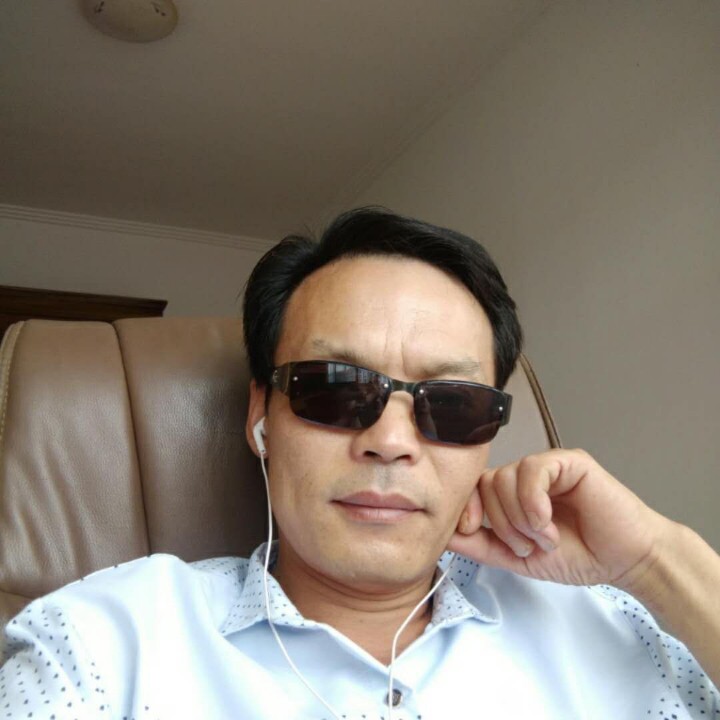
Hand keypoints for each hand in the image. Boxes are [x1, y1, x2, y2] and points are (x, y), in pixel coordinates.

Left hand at [448, 448, 669, 587]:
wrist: (624, 560)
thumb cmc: (579, 555)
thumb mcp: (517, 557)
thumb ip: (481, 545)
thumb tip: (444, 534)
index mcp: (512, 495)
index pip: (474, 488)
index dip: (467, 508)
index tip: (472, 530)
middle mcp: (526, 477)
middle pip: (486, 484)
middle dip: (501, 523)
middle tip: (528, 546)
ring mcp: (547, 466)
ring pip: (506, 478)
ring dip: (520, 518)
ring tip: (545, 538)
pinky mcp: (568, 461)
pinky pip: (532, 470)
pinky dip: (533, 502)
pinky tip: (548, 522)